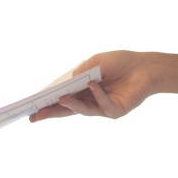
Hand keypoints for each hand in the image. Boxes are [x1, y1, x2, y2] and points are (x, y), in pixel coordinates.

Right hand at [29, 51, 158, 121]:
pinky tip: (92, 85)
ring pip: (82, 110)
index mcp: (83, 90)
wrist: (145, 67)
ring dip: (71, 104)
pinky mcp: (115, 111)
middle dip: (51, 112)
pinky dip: (97, 94)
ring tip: (60, 99)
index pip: (62, 98)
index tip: (33, 107)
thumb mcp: (97, 61)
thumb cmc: (120, 62)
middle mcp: (90, 100)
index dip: (48, 102)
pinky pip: (102, 104)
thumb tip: (68, 82)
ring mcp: (102, 108)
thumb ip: (82, 71)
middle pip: (68, 109)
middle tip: (35, 116)